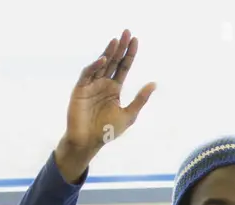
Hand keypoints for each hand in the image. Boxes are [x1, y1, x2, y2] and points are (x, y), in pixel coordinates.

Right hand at [56, 30, 155, 181]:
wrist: (89, 142)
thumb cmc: (108, 130)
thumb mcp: (129, 114)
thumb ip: (140, 99)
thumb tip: (154, 83)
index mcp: (114, 88)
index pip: (123, 67)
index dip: (129, 54)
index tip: (136, 41)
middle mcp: (103, 83)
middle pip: (113, 61)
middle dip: (120, 48)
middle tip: (127, 32)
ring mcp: (91, 85)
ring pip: (101, 65)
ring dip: (108, 52)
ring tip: (117, 41)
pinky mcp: (80, 90)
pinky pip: (88, 75)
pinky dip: (95, 67)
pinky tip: (104, 60)